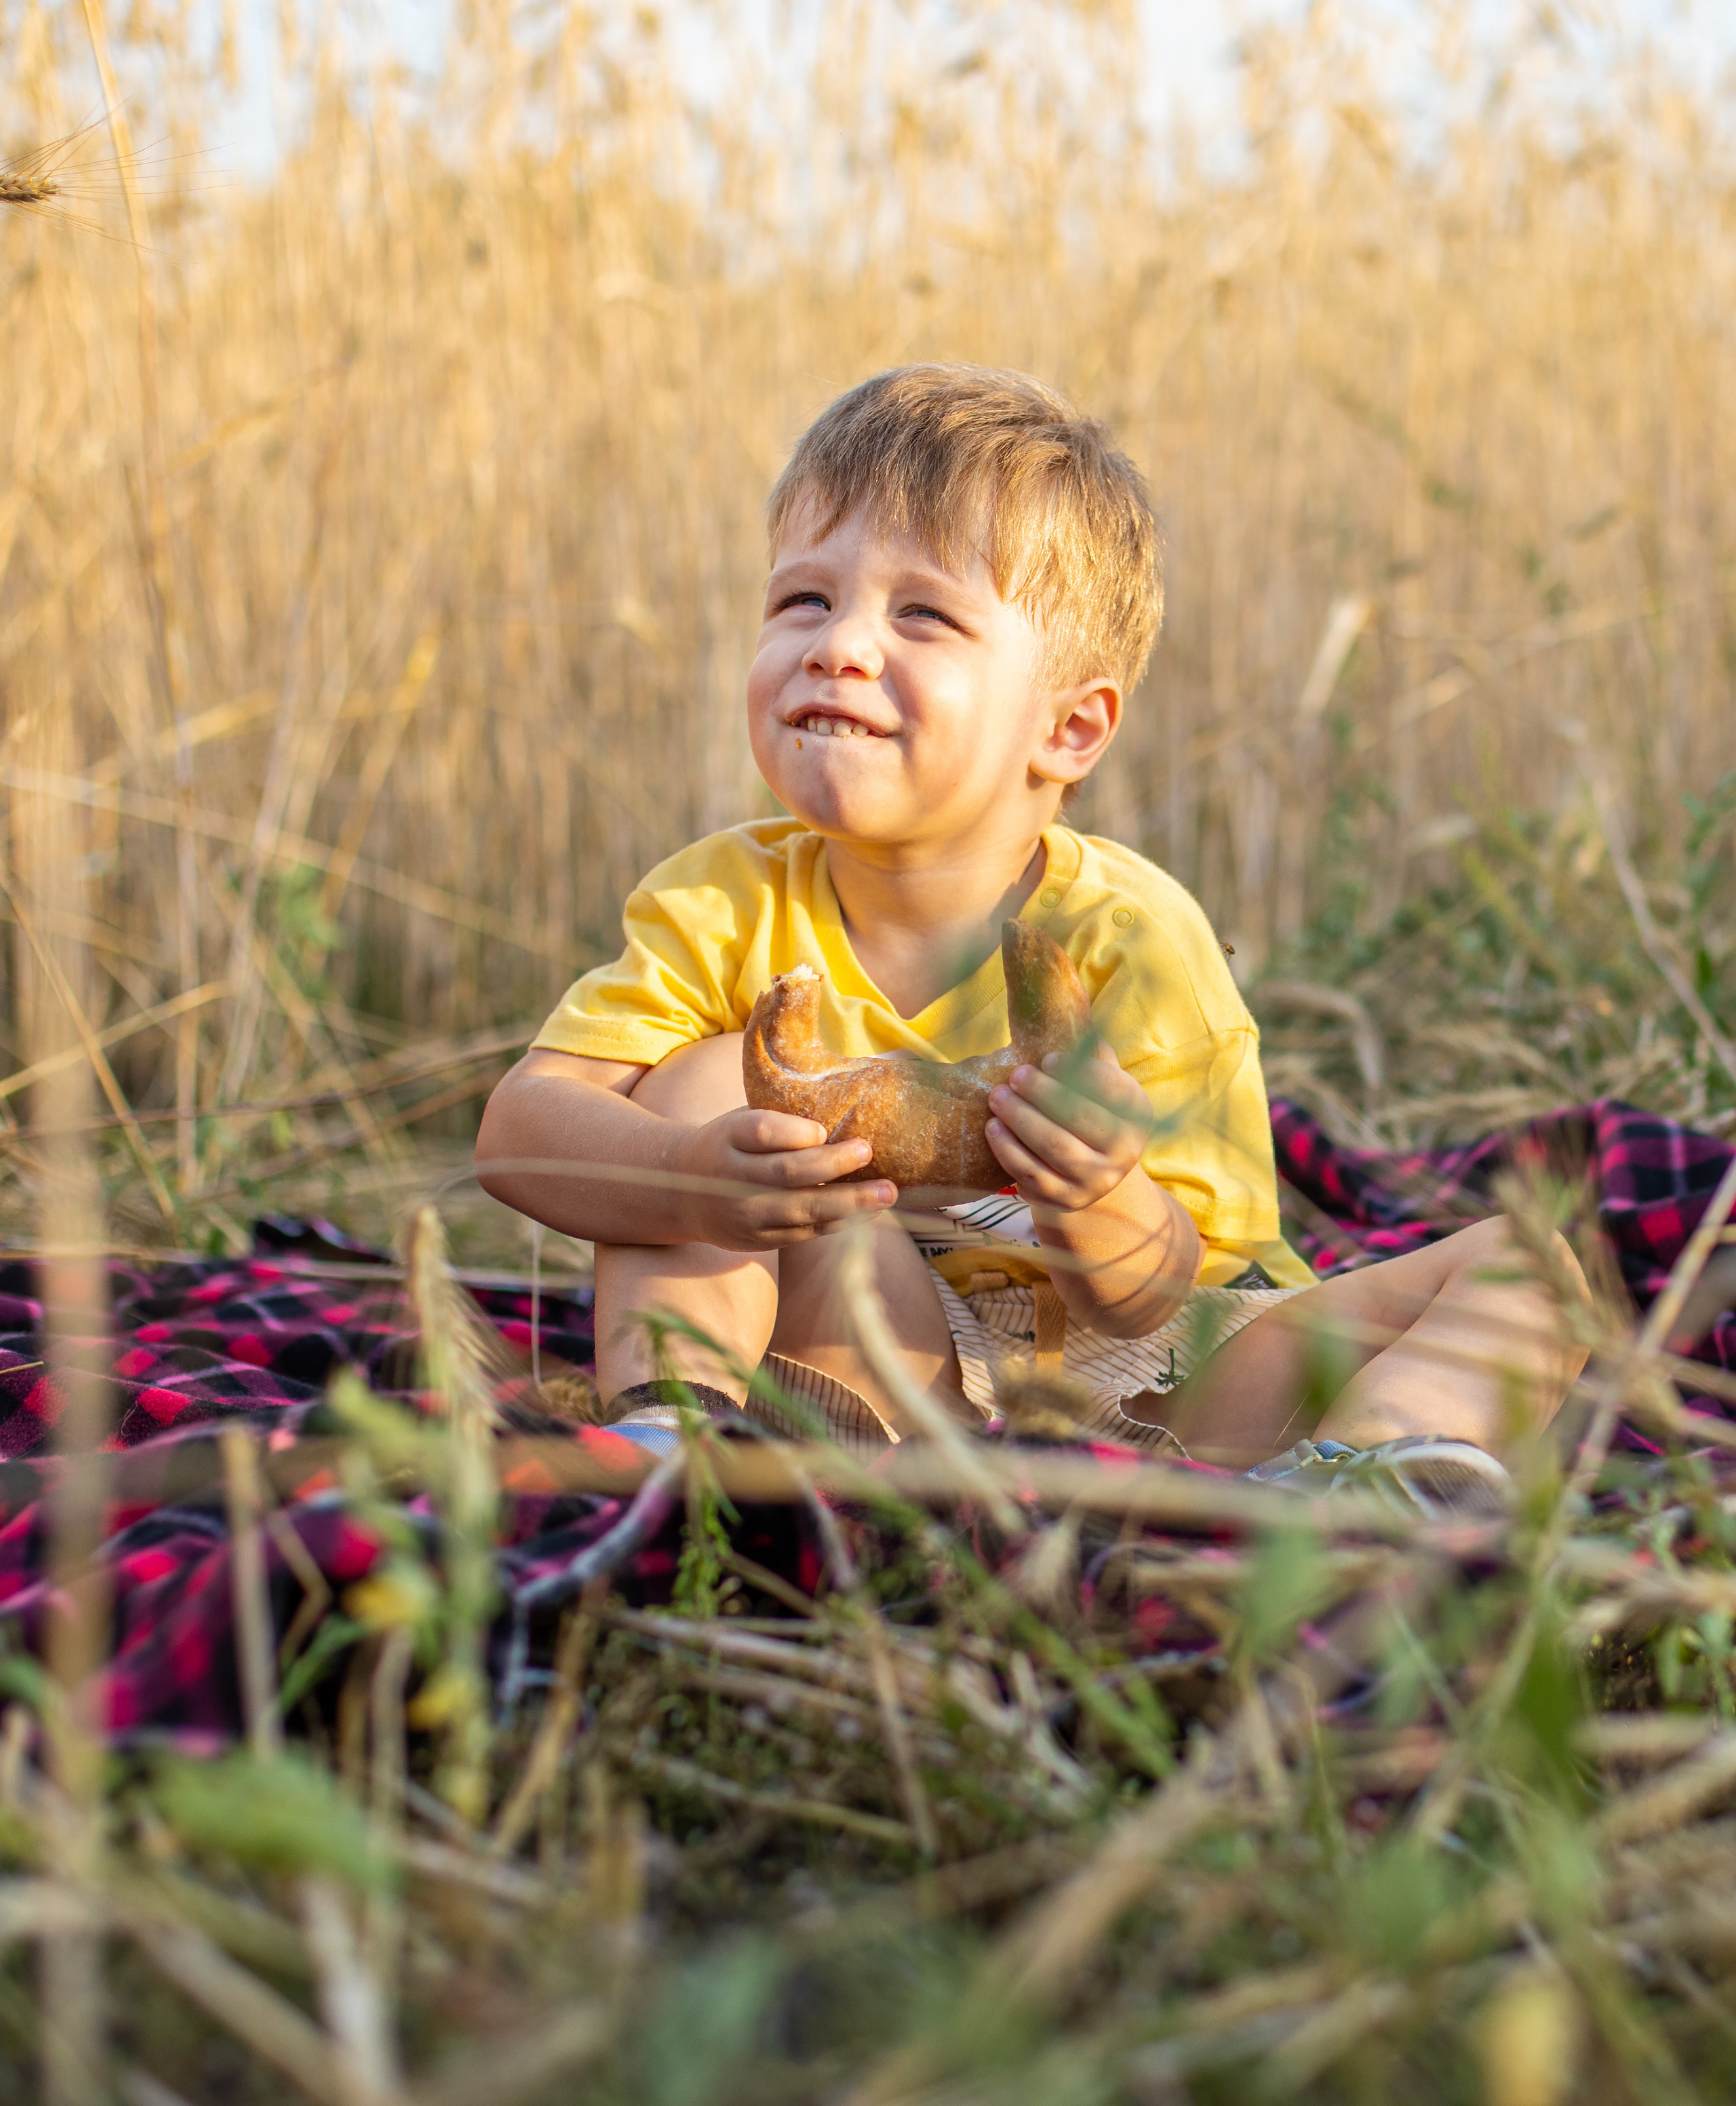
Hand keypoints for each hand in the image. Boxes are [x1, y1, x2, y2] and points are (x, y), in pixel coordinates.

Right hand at [675, 1108, 896, 1249]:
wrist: (685, 1195)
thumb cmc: (731, 1147)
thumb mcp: (741, 1122)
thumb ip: (779, 1121)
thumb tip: (840, 1120)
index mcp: (730, 1136)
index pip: (762, 1131)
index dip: (795, 1132)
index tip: (824, 1130)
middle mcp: (734, 1177)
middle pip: (786, 1173)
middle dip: (833, 1165)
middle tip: (869, 1152)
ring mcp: (746, 1214)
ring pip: (801, 1210)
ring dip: (849, 1203)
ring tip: (886, 1193)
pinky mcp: (760, 1240)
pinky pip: (804, 1233)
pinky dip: (839, 1222)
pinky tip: (867, 1212)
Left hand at [984, 1040, 1152, 1212]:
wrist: (1089, 1173)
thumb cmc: (1089, 1112)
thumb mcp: (1098, 1084)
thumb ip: (1090, 1054)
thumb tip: (1070, 1005)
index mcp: (1137, 1116)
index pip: (1116, 1091)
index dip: (1082, 1073)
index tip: (1049, 1058)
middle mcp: (1125, 1152)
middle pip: (1081, 1119)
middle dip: (1043, 1095)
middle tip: (1015, 1076)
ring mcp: (1097, 1181)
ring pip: (1055, 1149)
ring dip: (1021, 1120)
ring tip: (997, 1097)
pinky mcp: (1066, 1201)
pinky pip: (1033, 1176)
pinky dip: (1009, 1151)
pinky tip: (993, 1129)